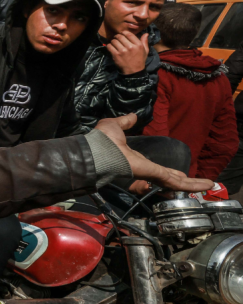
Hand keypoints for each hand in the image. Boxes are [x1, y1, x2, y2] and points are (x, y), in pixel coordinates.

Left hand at [95, 115, 211, 191]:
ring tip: (208, 186)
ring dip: (192, 184)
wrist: (95, 150)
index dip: (169, 172)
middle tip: (197, 185)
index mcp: (136, 160)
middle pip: (167, 179)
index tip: (180, 174)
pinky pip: (172, 181)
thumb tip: (133, 116)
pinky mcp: (151, 174)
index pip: (156, 169)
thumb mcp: (115, 127)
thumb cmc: (101, 141)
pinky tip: (205, 185)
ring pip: (174, 182)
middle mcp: (143, 171)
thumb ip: (125, 123)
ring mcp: (148, 174)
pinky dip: (190, 184)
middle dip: (182, 182)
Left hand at [106, 32, 148, 74]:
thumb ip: (144, 41)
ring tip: (114, 42)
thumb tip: (146, 33)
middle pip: (120, 36)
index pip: (129, 34)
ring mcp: (122, 51)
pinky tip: (111, 46)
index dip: (124, 32)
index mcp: (138, 45)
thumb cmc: (140, 60)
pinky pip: (110, 46)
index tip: (122, 33)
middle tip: (116, 37)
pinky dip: (109, 45)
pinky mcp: (116, 55)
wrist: (134, 71)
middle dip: (117, 36)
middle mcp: (130, 47)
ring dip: (113, 41)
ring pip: (114, 41)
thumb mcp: (145, 51)